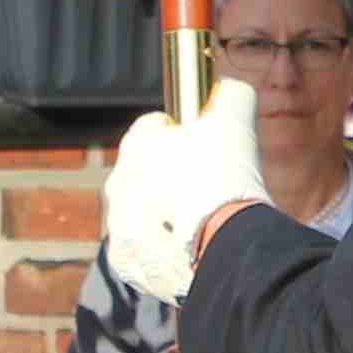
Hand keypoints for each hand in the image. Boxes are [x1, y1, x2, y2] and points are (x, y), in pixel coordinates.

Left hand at [101, 83, 267, 299]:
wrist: (227, 249)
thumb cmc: (227, 180)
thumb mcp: (236, 120)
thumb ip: (232, 95)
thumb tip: (234, 89)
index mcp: (135, 147)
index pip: (152, 127)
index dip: (181, 131)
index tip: (202, 141)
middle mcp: (117, 186)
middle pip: (144, 171)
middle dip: (170, 173)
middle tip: (205, 183)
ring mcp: (119, 228)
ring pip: (141, 212)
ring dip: (164, 212)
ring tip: (201, 219)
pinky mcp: (128, 264)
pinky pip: (144, 249)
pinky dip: (163, 248)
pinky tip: (191, 246)